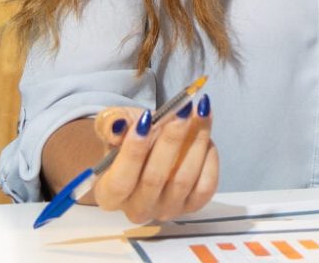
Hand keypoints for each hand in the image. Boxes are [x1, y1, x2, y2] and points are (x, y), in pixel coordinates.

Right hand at [85, 98, 218, 224]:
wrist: (149, 148)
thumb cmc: (126, 138)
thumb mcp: (112, 126)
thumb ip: (111, 125)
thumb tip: (118, 125)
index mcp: (109, 195)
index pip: (120, 180)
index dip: (133, 151)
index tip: (147, 119)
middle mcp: (137, 209)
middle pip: (154, 179)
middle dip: (171, 139)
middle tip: (182, 108)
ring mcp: (166, 210)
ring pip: (183, 180)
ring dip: (195, 142)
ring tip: (201, 112)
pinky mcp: (192, 206)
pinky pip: (206, 186)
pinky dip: (209, 159)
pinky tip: (206, 136)